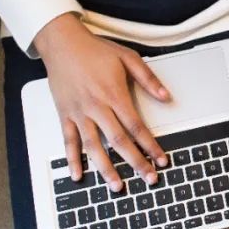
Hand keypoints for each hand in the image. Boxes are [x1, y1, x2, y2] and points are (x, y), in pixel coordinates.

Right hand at [34, 13, 169, 190]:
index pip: (136, 127)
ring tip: (117, 186)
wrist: (62, 42)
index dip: (150, 145)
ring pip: (93, 146)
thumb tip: (167, 97)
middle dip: (135, 162)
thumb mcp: (128, 58)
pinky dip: (72, 159)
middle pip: (118, 141)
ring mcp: (78, 113)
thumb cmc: (95, 50)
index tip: (161, 159)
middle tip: (148, 178)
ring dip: (105, 168)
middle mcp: (96, 107)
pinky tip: (78, 175)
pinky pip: (68, 140)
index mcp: (114, 94)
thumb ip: (149, 80)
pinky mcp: (64, 114)